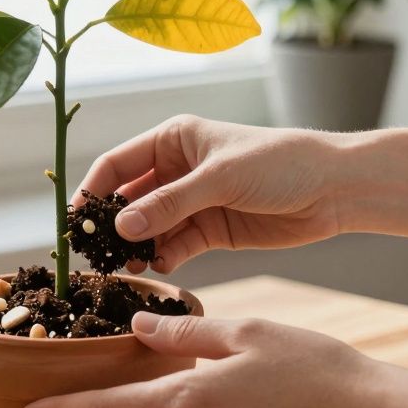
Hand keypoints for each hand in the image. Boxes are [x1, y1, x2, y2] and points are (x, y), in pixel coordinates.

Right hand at [75, 115, 347, 272]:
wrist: (334, 189)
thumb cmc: (280, 163)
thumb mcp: (220, 178)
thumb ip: (170, 203)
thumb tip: (121, 225)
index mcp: (173, 139)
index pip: (116, 164)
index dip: (91, 191)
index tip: (74, 222)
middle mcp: (176, 169)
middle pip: (128, 199)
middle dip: (112, 226)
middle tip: (96, 255)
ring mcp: (192, 202)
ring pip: (149, 227)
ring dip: (137, 246)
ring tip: (128, 267)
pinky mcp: (210, 229)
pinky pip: (174, 246)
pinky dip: (164, 257)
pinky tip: (160, 267)